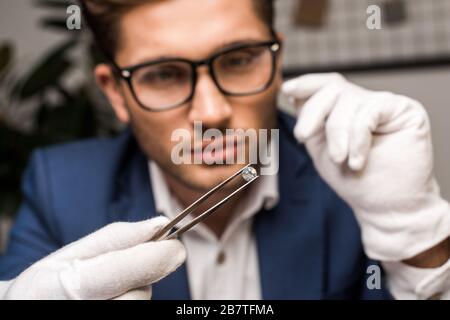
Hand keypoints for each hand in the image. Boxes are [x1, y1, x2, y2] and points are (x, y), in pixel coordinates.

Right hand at [0, 217, 185, 299]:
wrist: (26, 312)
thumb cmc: (50, 283)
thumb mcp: (72, 254)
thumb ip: (117, 239)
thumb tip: (159, 224)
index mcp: (69, 286)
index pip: (123, 270)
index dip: (156, 256)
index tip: (177, 246)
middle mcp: (83, 311)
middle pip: (140, 293)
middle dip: (143, 275)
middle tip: (122, 268)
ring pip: (141, 304)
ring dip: (136, 290)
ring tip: (108, 289)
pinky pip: (136, 312)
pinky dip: (131, 299)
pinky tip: (112, 299)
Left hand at [282, 73, 449, 260]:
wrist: (385, 207)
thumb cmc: (355, 182)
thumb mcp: (321, 149)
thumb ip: (310, 122)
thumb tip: (293, 93)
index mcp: (345, 111)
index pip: (326, 86)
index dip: (306, 84)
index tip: (287, 90)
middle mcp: (365, 104)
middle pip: (332, 88)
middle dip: (313, 111)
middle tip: (303, 136)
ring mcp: (385, 105)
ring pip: (348, 99)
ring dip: (337, 133)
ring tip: (340, 160)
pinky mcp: (406, 110)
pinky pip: (370, 112)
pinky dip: (357, 137)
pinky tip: (357, 161)